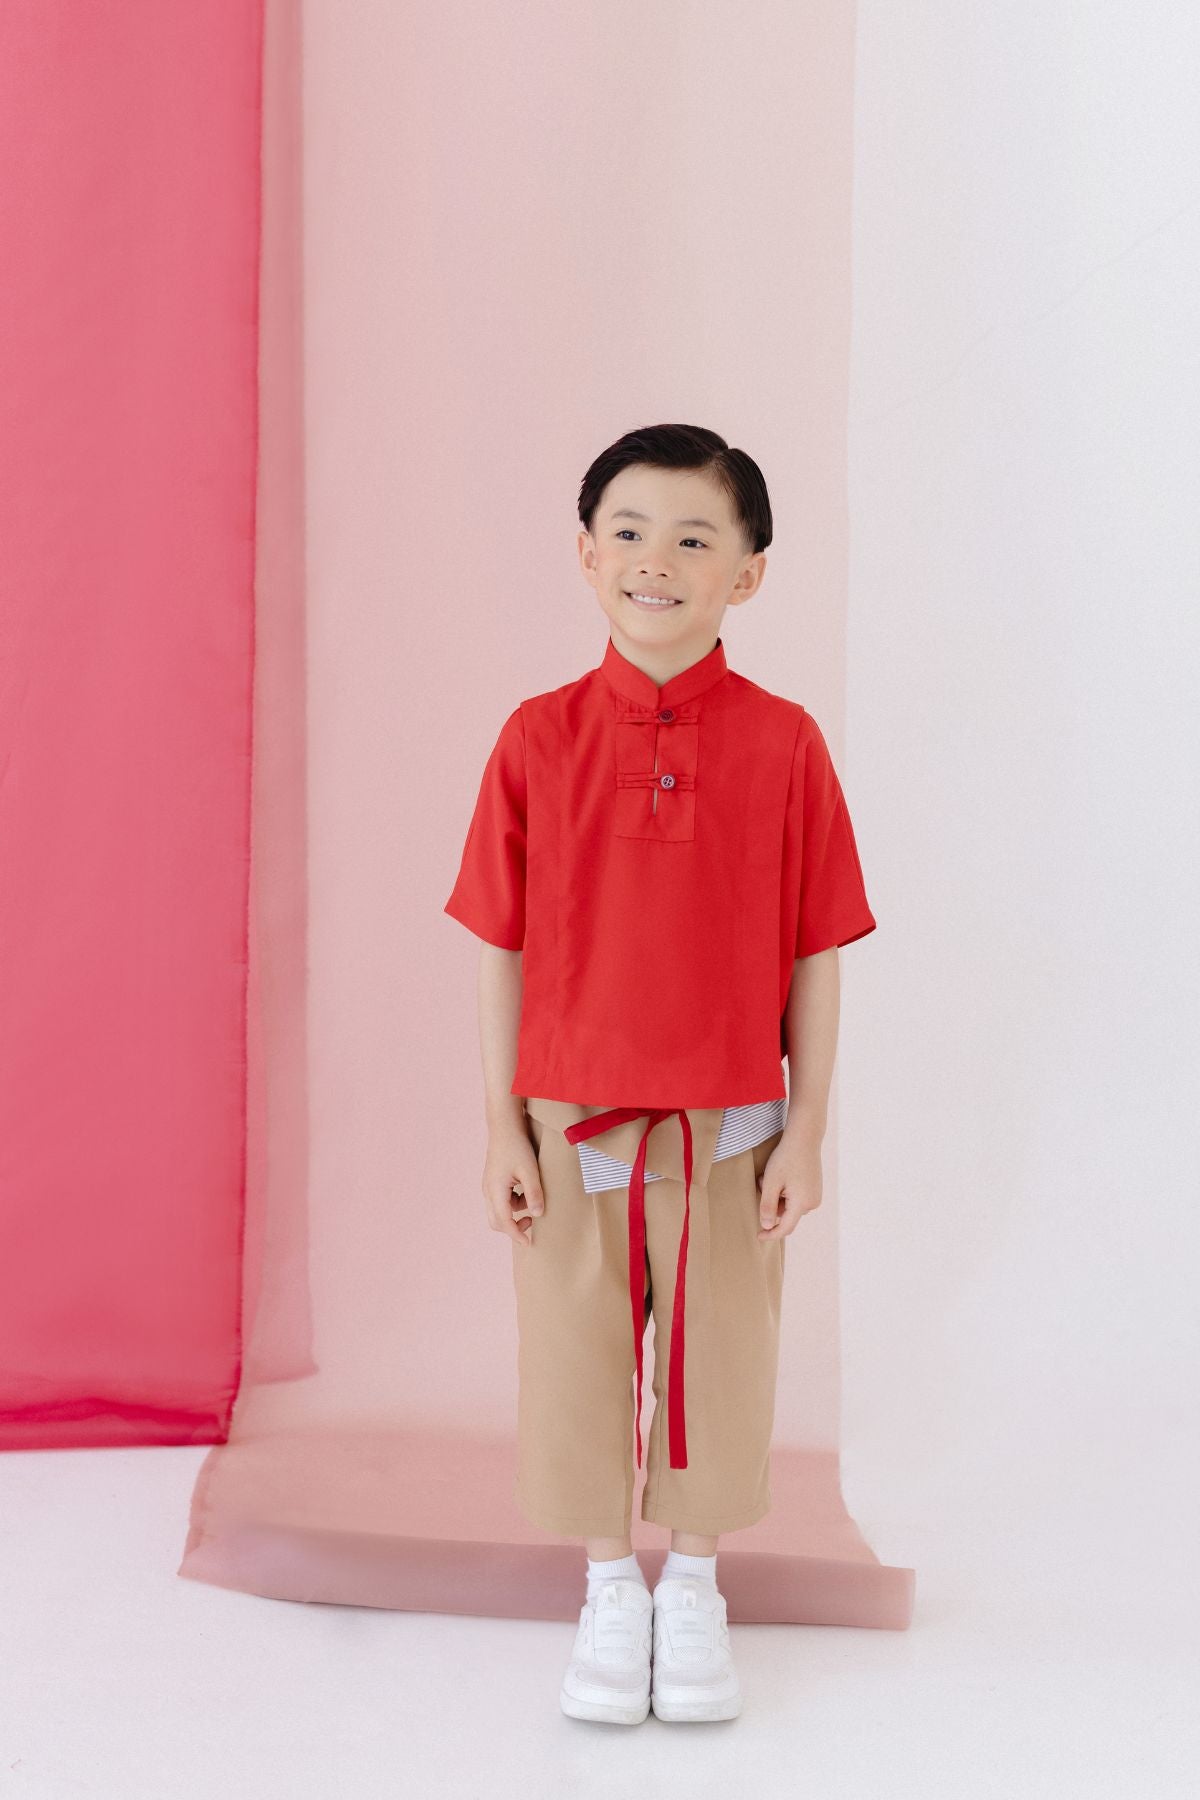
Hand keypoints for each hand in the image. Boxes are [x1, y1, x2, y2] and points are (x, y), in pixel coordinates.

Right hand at [483, 1123, 543, 1248]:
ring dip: (515, 1213)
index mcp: (495, 1191)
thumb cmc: (517, 1146)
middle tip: (532, 1223)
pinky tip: (525, 1191)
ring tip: (532, 1200)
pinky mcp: (493, 1181)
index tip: (528, 1243)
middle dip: (513, 1227)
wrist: (504, 1127)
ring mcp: (489, 1186)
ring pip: (498, 1211)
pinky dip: (513, 1203)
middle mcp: (488, 1191)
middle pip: (496, 1221)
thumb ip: (534, 1193)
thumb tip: (537, 1214)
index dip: (516, 1235)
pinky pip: (501, 1201)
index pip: (504, 1222)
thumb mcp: (530, 1170)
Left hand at [756, 1133, 822, 1240]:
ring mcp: (815, 1196)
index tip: (758, 1236)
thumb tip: (767, 1226)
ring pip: (790, 1206)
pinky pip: (797, 1198)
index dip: (770, 1234)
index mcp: (802, 1204)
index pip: (785, 1228)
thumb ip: (768, 1207)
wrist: (804, 1139)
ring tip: (773, 1177)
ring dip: (778, 1197)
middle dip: (772, 1204)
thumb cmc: (786, 1159)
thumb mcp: (771, 1183)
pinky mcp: (815, 1189)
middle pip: (786, 1215)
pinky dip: (786, 1192)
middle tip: (763, 1183)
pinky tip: (783, 1176)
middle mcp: (812, 1203)